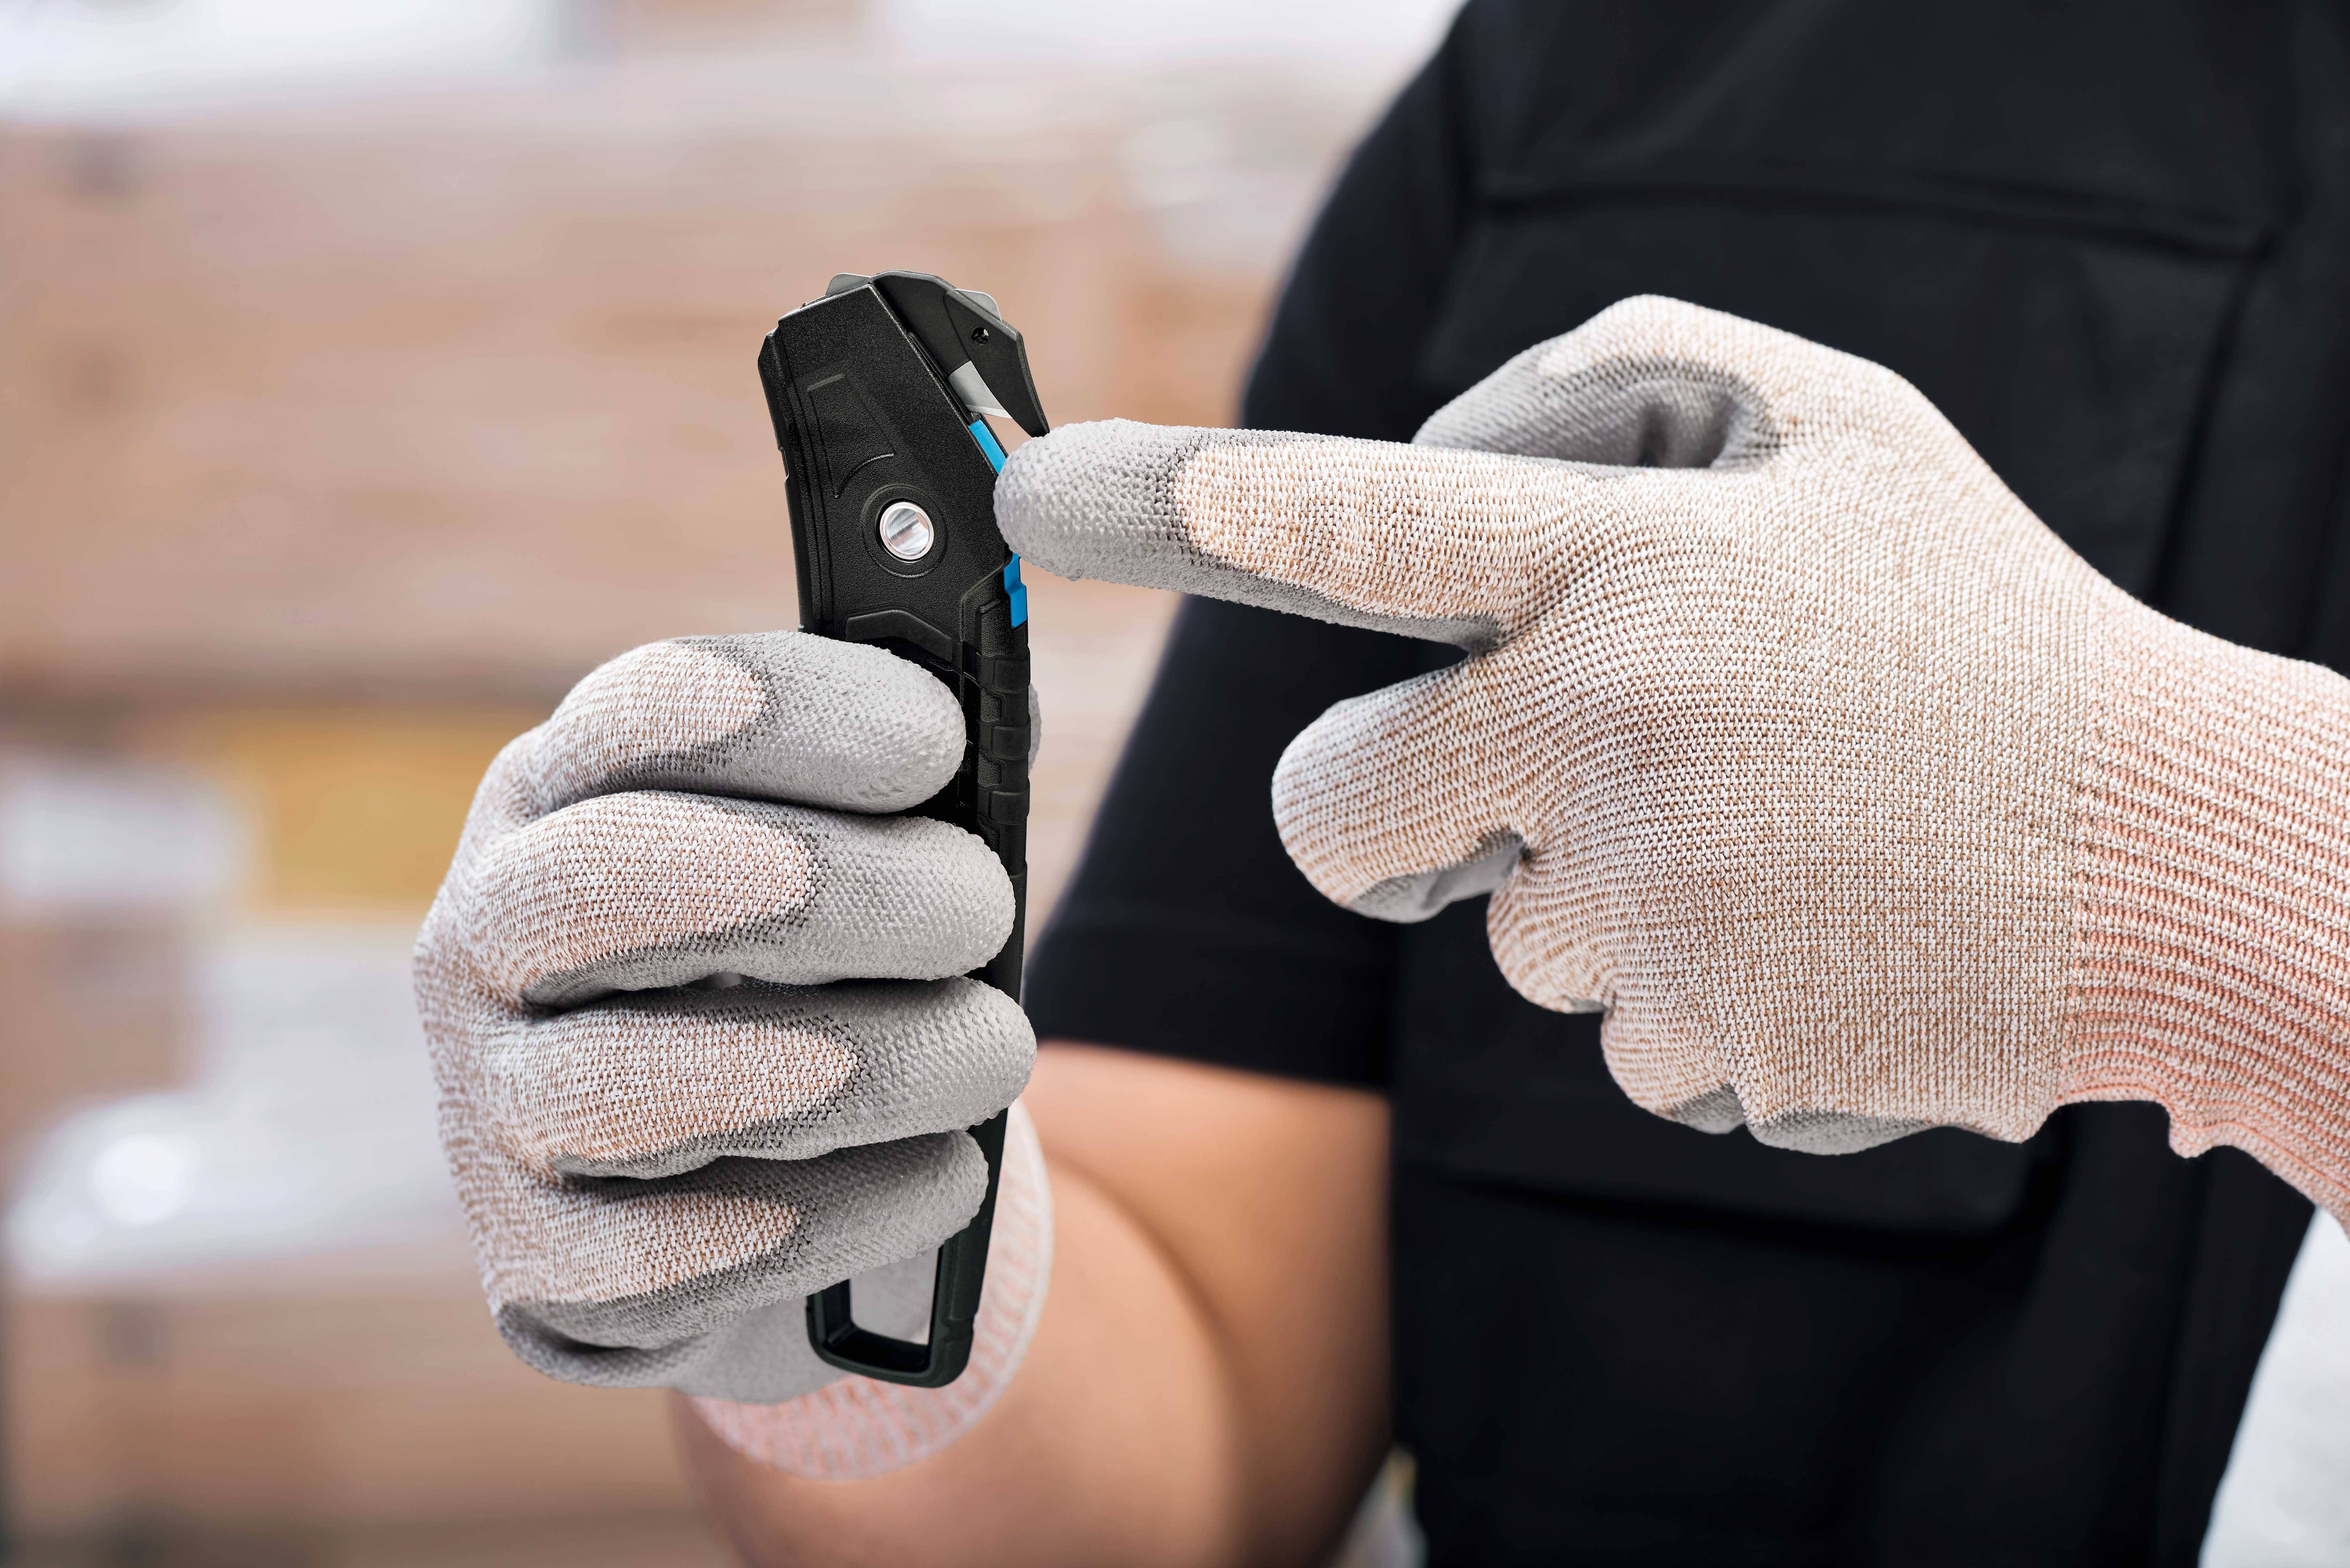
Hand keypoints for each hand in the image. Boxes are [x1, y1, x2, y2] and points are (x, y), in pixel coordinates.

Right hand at [414, 632, 1036, 1401]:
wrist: (770, 1185)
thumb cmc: (824, 980)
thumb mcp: (856, 862)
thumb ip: (909, 794)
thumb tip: (996, 723)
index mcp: (561, 800)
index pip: (643, 713)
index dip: (796, 716)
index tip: (938, 741)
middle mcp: (487, 942)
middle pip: (617, 879)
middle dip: (834, 888)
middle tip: (981, 909)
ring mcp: (492, 1113)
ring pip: (638, 1085)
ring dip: (861, 1064)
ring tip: (995, 1053)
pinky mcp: (541, 1272)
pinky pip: (675, 1256)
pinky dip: (839, 1214)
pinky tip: (944, 1179)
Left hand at [997, 296, 2349, 1210]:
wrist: (2176, 859)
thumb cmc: (1992, 629)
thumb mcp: (1854, 438)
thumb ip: (1653, 375)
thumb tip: (1463, 430)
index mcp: (1636, 569)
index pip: (1365, 526)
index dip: (1194, 504)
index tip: (1045, 488)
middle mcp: (1609, 730)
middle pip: (1335, 809)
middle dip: (1376, 815)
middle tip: (1499, 787)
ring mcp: (1644, 904)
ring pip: (1502, 930)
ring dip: (1596, 895)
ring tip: (1767, 848)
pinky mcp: (1693, 1039)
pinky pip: (1606, 1031)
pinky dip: (1687, 994)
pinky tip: (1809, 939)